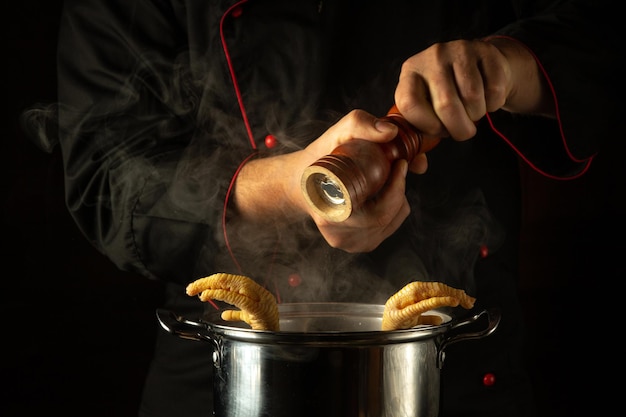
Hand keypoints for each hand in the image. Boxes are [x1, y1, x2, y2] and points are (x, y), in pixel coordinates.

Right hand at [304, 110, 412, 251]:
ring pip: (393, 221)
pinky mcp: (359, 245)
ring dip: (397, 198)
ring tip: (387, 179)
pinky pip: (390, 226)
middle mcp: (342, 237)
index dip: (396, 188)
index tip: (401, 163)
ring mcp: (351, 244)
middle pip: (390, 216)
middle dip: (399, 189)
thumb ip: (361, 124)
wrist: (302, 181)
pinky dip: (393, 208)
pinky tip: (381, 193)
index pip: (380, 213)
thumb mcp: (338, 132)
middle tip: (398, 166)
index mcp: (333, 217)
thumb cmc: (320, 157)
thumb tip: (390, 132)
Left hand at [394, 38, 552, 140]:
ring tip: (473, 114)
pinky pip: (494, 88)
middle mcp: (431, 57)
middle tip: (463, 132)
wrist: (479, 65)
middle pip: (445, 104)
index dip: (426, 126)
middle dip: (458, 128)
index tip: (438, 131)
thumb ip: (420, 136)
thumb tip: (420, 166)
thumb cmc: (448, 94)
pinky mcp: (485, 50)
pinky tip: (487, 100)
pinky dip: (493, 104)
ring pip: (472, 97)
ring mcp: (458, 50)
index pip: (409, 104)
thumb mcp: (428, 108)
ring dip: (476, 116)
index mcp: (410, 73)